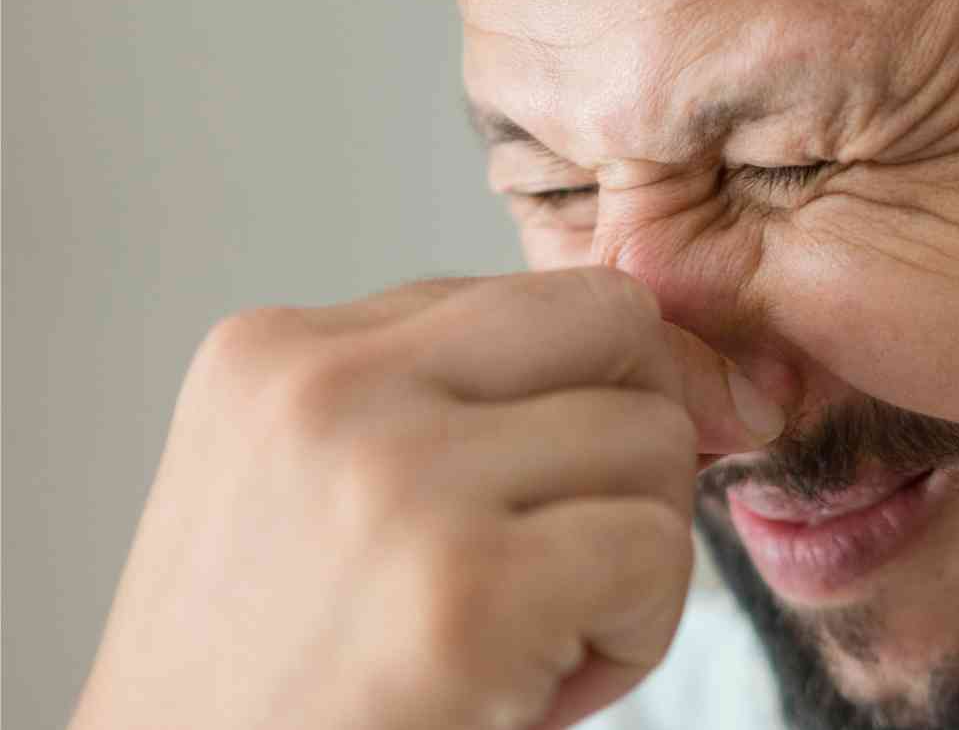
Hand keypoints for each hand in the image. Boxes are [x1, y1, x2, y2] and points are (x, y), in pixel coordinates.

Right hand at [69, 268, 784, 729]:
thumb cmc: (267, 683)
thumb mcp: (305, 492)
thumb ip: (439, 405)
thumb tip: (662, 365)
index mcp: (279, 350)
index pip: (524, 298)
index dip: (581, 396)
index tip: (556, 491)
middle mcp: (330, 386)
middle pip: (614, 318)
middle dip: (647, 426)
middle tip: (598, 538)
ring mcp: (398, 476)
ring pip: (656, 439)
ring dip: (636, 554)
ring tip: (537, 636)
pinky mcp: (466, 586)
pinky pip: (659, 551)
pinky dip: (638, 634)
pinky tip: (542, 689)